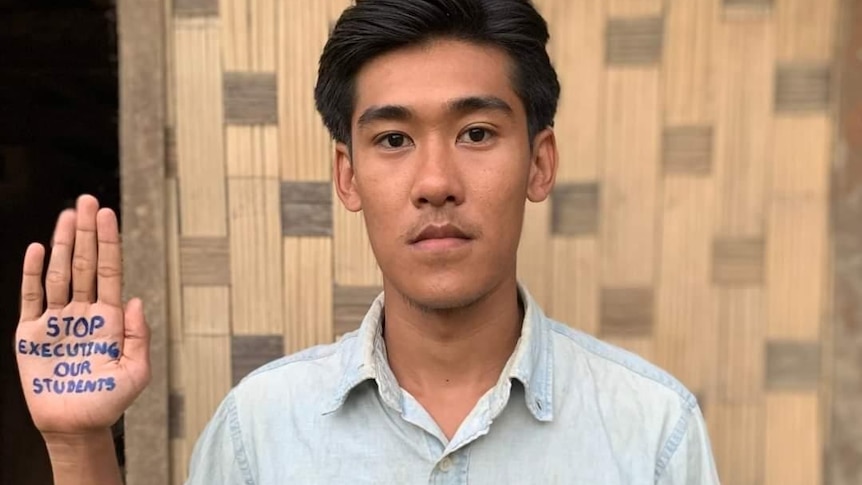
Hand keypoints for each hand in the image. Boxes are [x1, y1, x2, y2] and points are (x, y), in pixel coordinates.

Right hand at [15, 194, 150, 436]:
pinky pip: (31, 297)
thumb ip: (139, 336)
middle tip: (86, 200)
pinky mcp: (32, 334)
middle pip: (84, 264)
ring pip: (59, 273)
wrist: (76, 426)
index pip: (109, 271)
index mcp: (111, 318)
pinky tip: (37, 249)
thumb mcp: (137, 371)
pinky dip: (32, 273)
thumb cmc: (109, 400)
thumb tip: (137, 300)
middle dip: (85, 232)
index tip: (107, 214)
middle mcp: (84, 312)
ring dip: (61, 244)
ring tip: (67, 215)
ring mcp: (57, 320)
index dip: (108, 242)